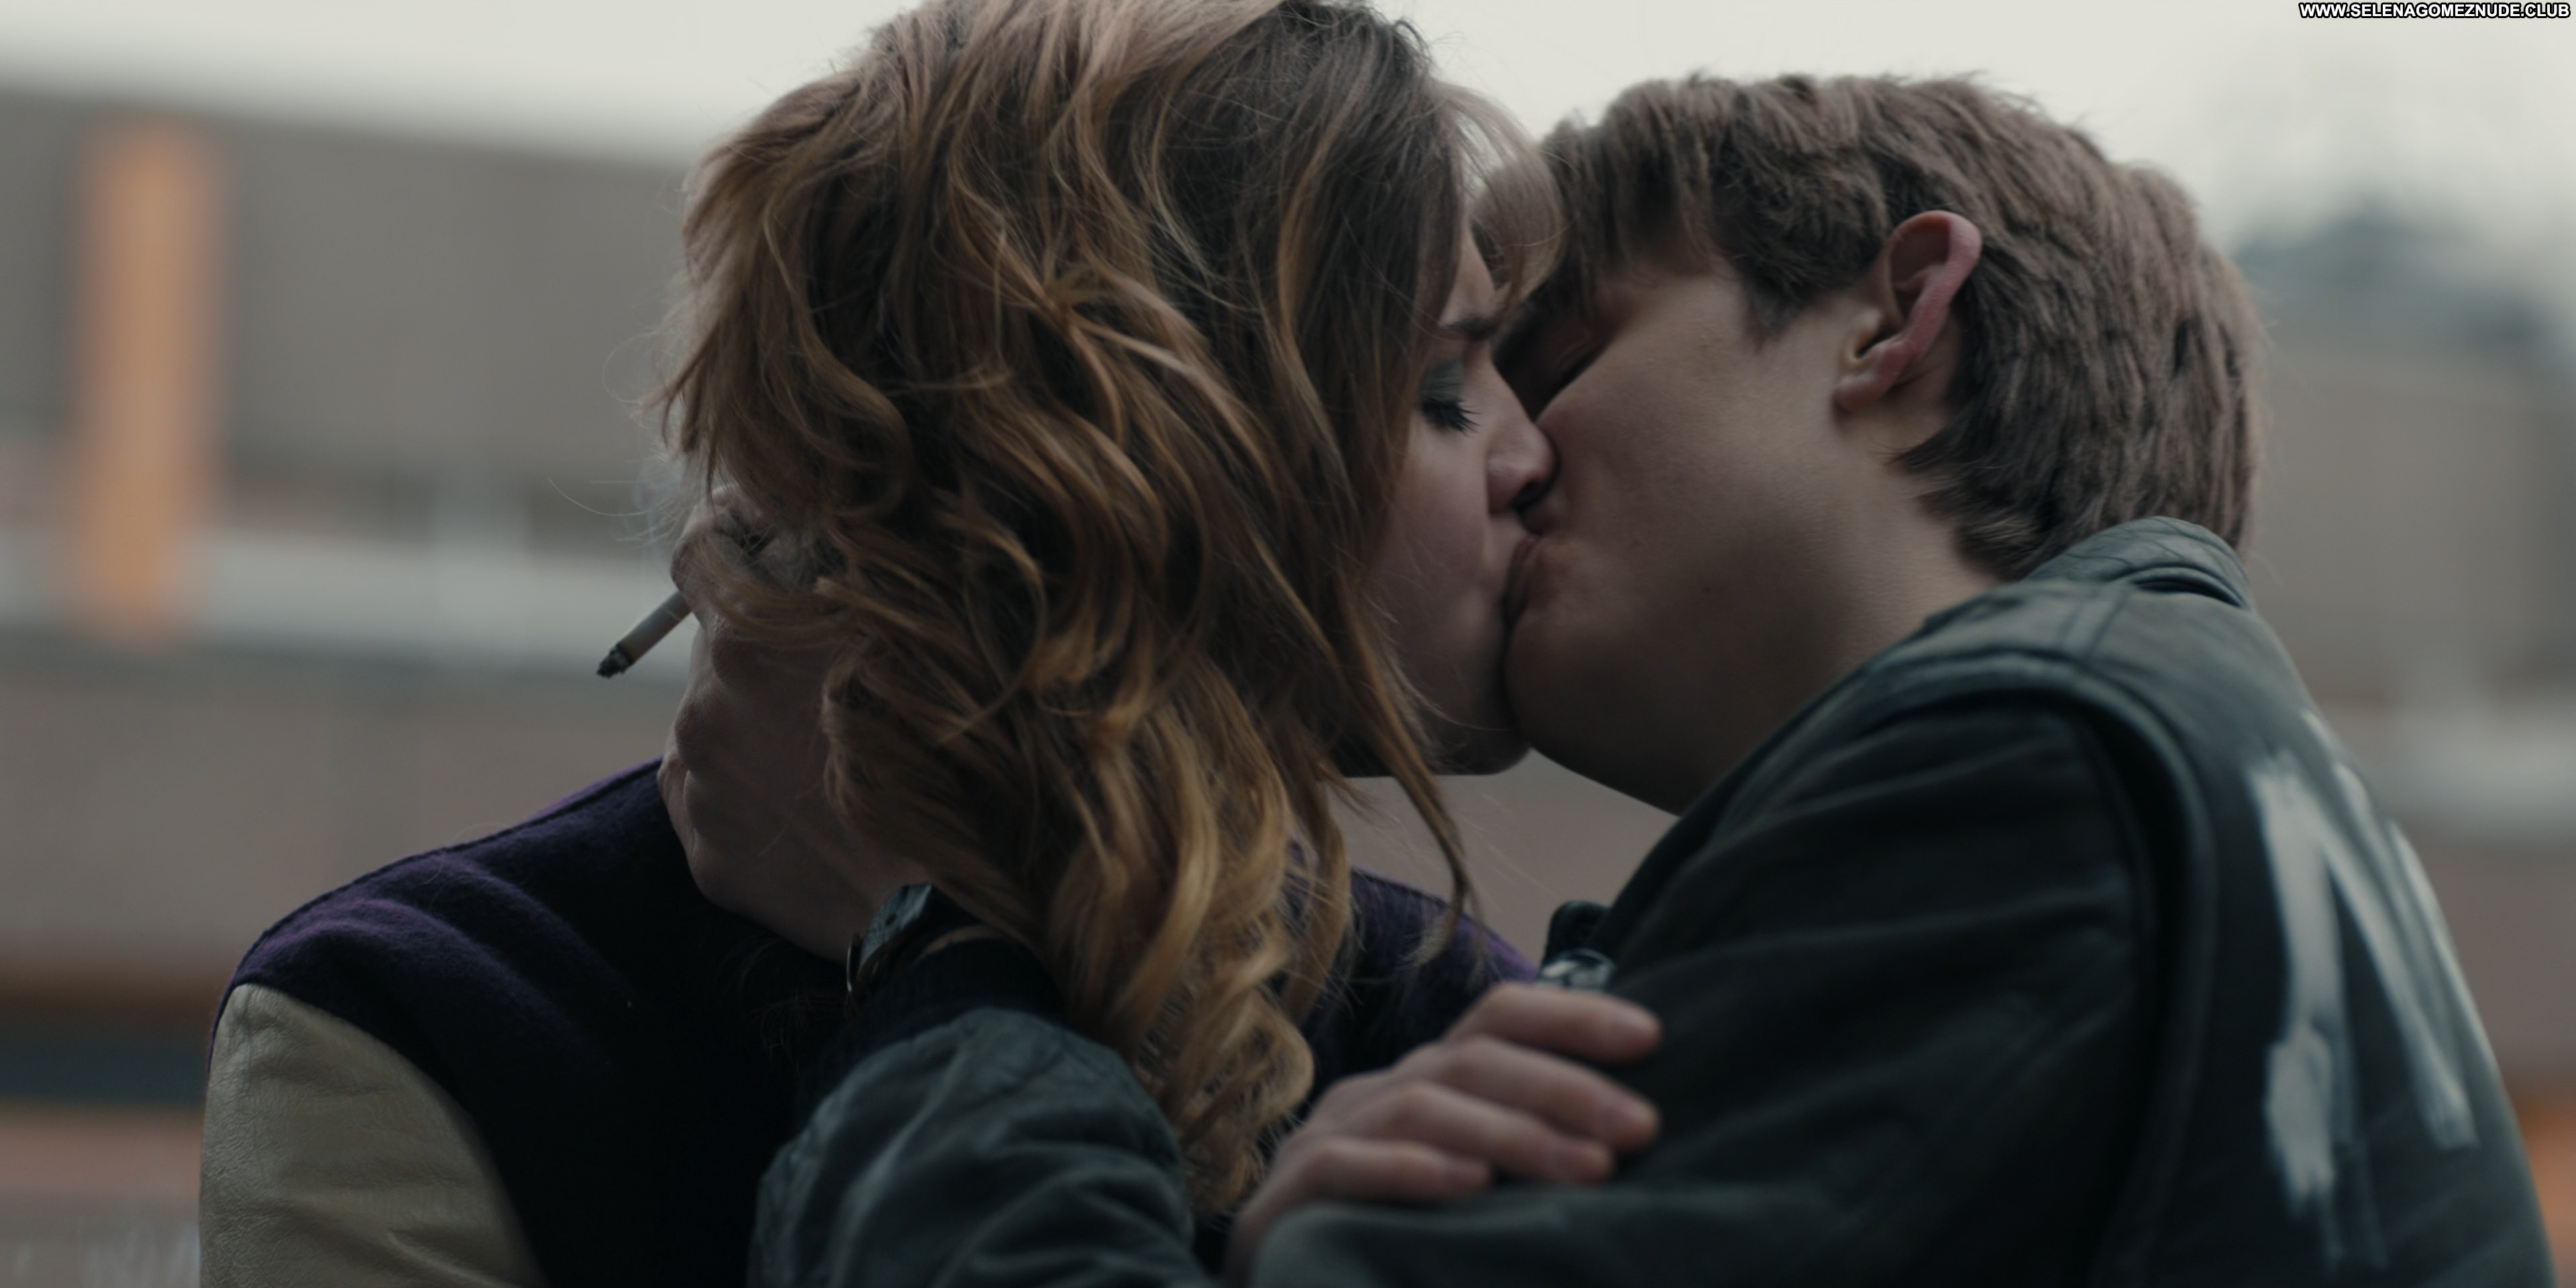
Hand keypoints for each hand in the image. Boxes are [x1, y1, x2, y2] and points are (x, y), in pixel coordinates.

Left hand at [660, 501, 926, 958]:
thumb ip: (856, 578)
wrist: (944, 912)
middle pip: (718, 645)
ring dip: (762, 721)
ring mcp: (700, 785)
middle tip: (837, 678)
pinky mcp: (707, 853)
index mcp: (751, 642)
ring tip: (836, 756)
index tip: (753, 539)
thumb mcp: (920, 641)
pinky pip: (715, 793)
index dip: (726, 535)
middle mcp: (704, 708)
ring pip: (718, 721)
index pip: (698, 550)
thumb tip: (823, 532)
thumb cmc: (953, 764)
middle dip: (766, 648)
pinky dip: (754, 787)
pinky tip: (816, 807)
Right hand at [1224, 983, 1660, 1283]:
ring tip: (1587, 1168)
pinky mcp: (1285, 1200)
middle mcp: (1374, 1096)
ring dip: (1510, 1134)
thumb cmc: (1400, 1242)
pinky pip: (1346, 1168)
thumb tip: (1637, 1136)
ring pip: (1419, 1108)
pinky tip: (1471, 1186)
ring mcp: (1323, 1141)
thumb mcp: (1474, 1187)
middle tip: (1642, 1127)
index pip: (1496, 1019)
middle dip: (1564, 1087)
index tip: (1652, 1038)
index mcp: (1423, 1082)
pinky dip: (1411, 1172)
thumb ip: (1530, 1154)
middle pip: (1470, 1060)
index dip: (1572, 1016)